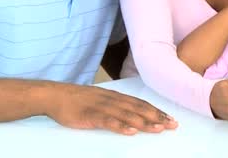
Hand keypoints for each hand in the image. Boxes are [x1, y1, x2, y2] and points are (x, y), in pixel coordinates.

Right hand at [45, 83, 177, 134]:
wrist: (55, 95)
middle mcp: (113, 100)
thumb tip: (132, 114)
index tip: (170, 118)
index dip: (157, 111)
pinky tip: (131, 132)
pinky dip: (121, 126)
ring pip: (127, 115)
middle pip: (139, 109)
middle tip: (172, 125)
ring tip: (158, 129)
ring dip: (144, 122)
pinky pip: (108, 121)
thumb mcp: (102, 100)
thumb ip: (116, 106)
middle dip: (157, 117)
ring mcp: (103, 107)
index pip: (141, 104)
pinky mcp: (91, 115)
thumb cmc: (79, 100)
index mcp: (117, 97)